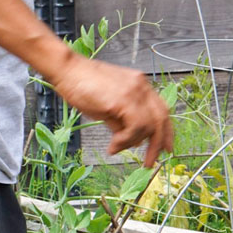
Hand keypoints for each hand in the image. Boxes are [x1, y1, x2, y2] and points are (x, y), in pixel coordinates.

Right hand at [48, 52, 174, 165]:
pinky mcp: (123, 99)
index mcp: (140, 86)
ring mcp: (134, 92)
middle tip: (150, 162)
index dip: (166, 131)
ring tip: (115, 148)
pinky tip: (113, 146)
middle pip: (161, 118)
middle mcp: (142, 87)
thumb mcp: (108, 107)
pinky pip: (135, 126)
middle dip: (158, 144)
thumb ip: (122, 121)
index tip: (165, 148)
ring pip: (149, 125)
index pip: (162, 110)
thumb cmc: (82, 86)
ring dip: (133, 143)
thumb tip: (132, 141)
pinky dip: (125, 141)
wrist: (67, 70)